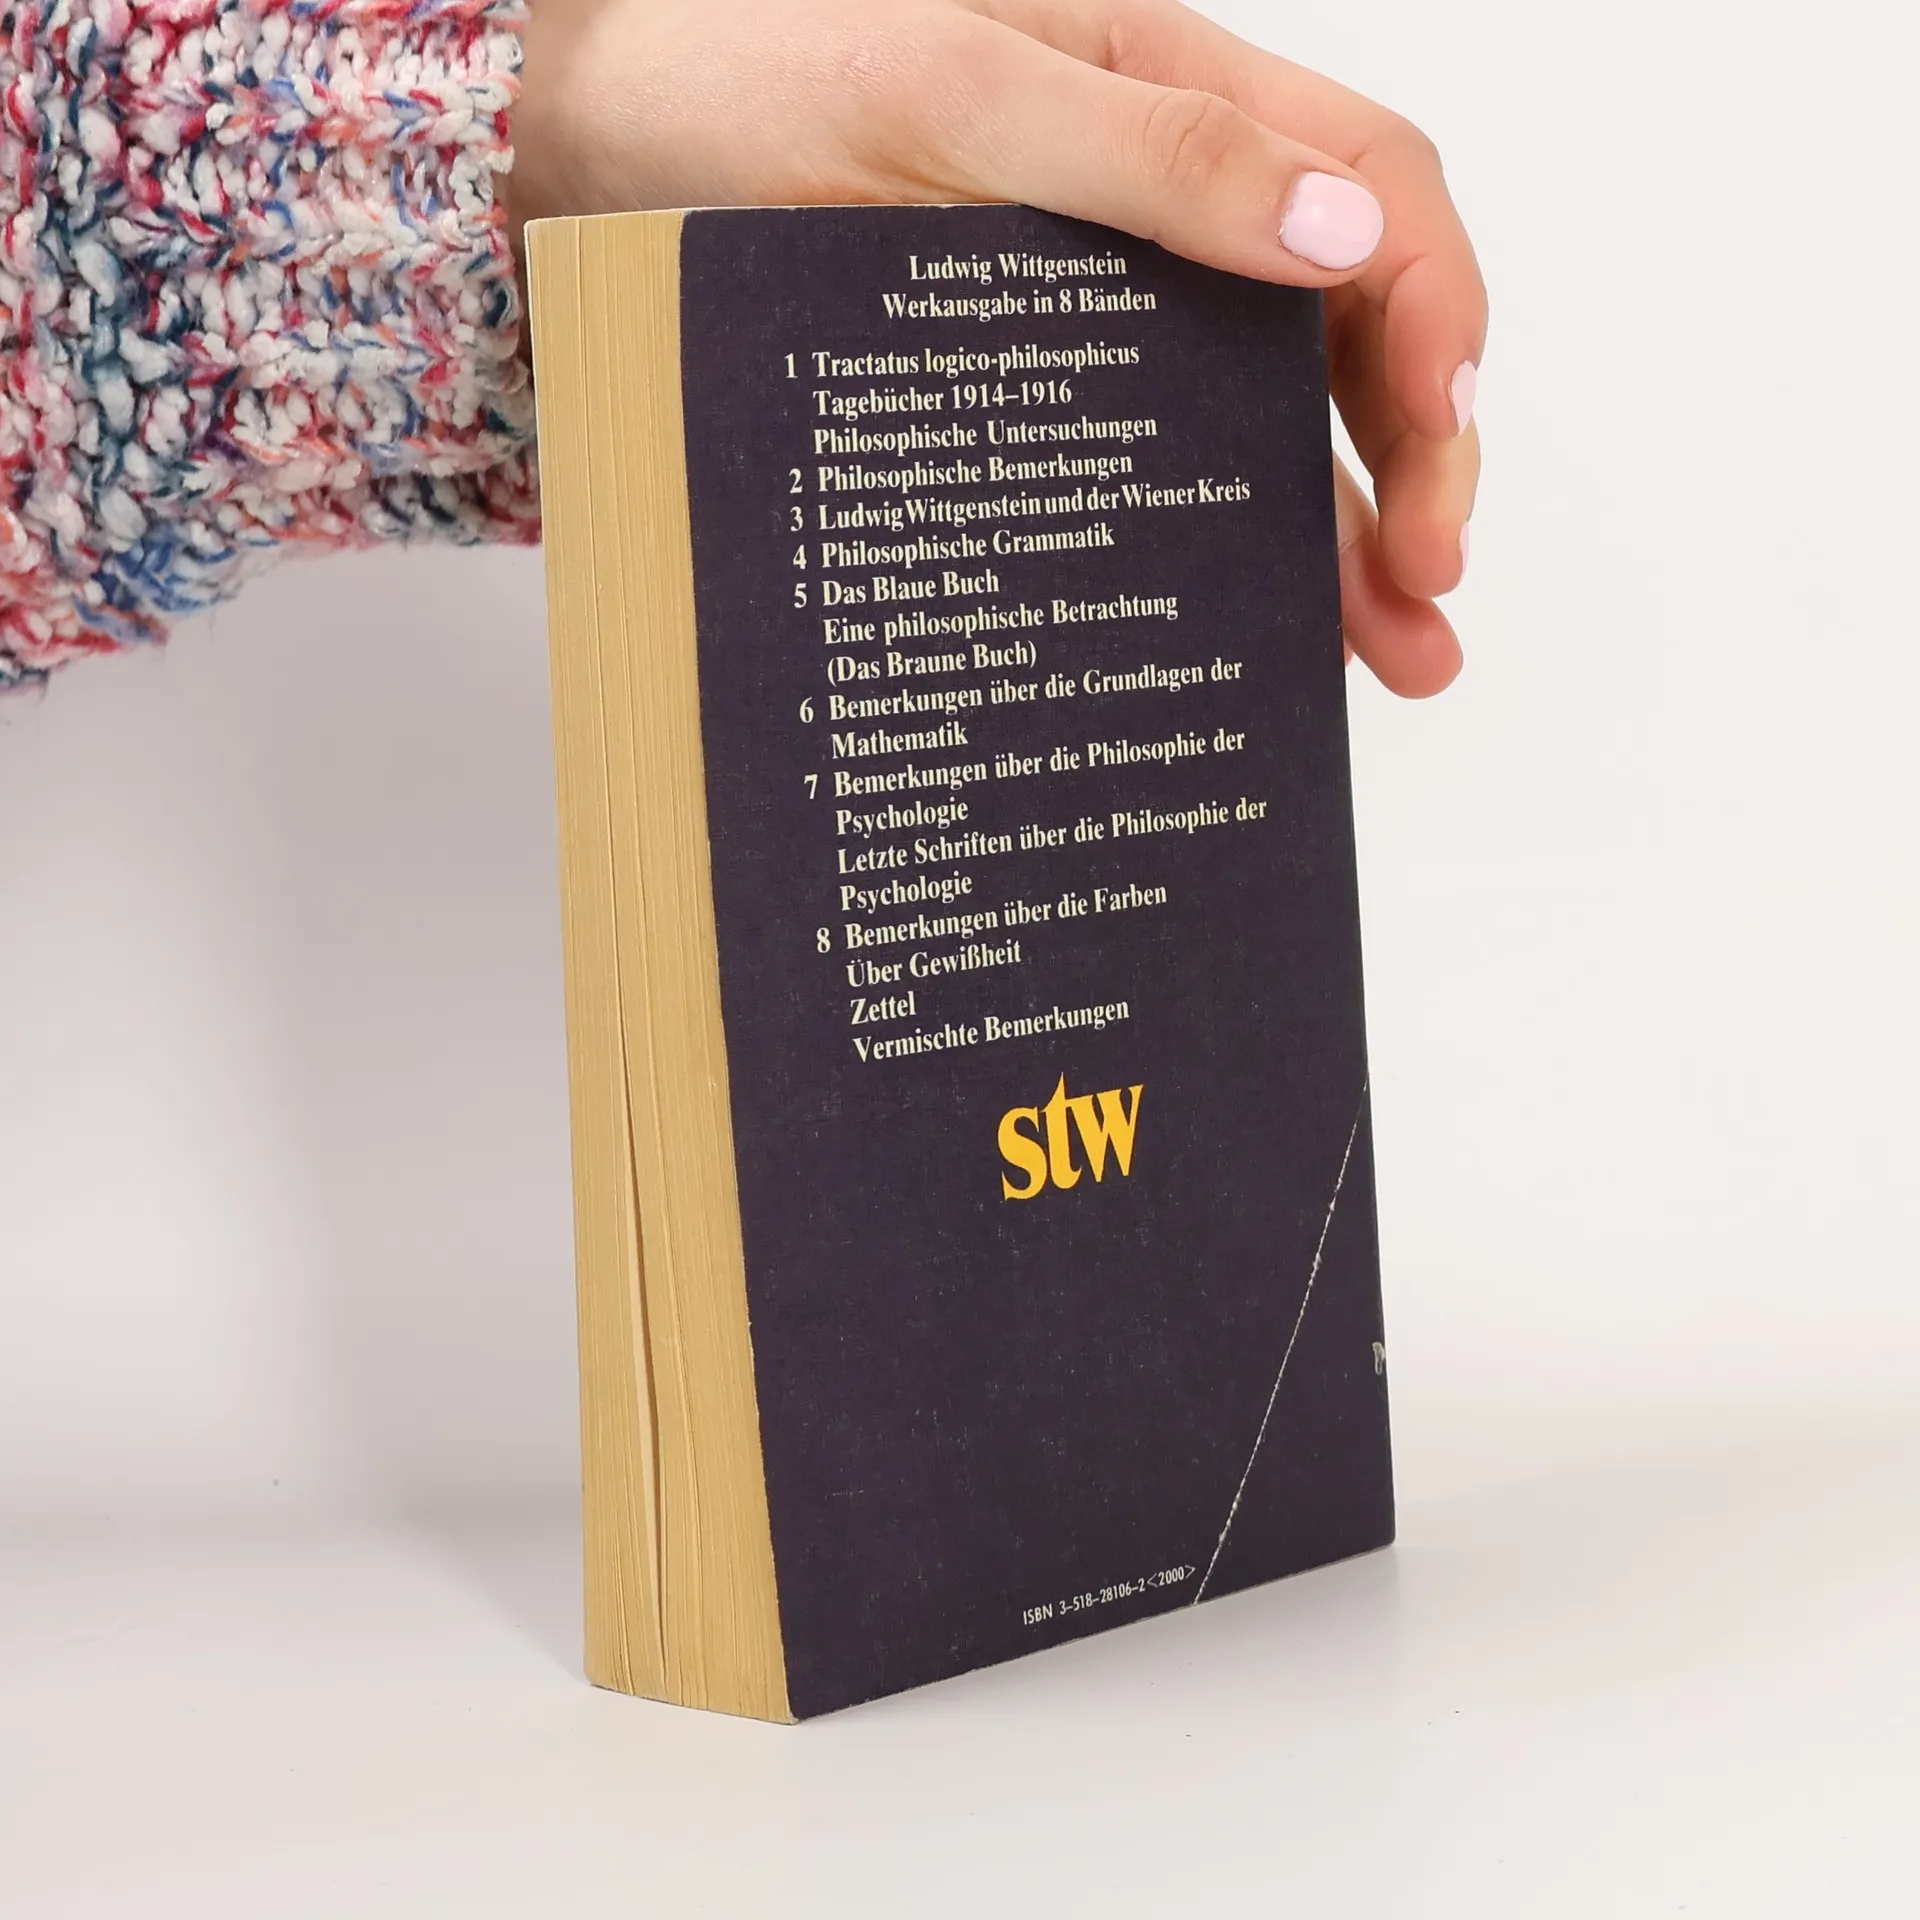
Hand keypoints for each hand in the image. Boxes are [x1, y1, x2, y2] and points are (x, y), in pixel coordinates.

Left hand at [508, 0, 1484, 695]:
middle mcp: (1165, 210)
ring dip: (1350, 538)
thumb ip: (1148, 156)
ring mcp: (1107, 314)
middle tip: (1431, 592)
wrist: (612, 153)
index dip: (1434, 314)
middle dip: (1419, 456)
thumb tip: (1338, 241)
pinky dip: (1229, 555)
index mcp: (1177, 100)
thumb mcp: (957, 96)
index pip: (1373, 197)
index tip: (1441, 438)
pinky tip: (1269, 635)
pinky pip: (1165, 475)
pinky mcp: (1041, 400)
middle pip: (1348, 330)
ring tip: (1401, 659)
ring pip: (1271, 425)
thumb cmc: (759, 81)